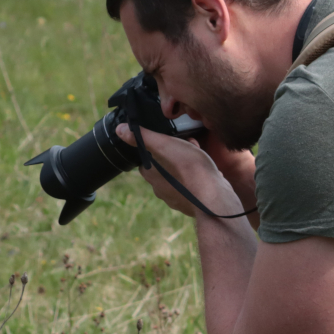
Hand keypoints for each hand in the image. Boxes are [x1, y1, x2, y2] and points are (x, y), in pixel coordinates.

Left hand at [114, 124, 245, 219]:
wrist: (213, 196)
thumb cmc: (189, 168)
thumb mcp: (165, 145)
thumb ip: (144, 137)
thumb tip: (120, 129)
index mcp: (151, 175)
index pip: (146, 160)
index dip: (156, 150)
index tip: (168, 142)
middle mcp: (160, 190)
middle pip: (163, 169)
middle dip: (172, 158)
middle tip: (186, 147)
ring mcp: (177, 199)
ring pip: (178, 179)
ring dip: (185, 168)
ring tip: (198, 157)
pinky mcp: (192, 204)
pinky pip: (192, 188)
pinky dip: (197, 179)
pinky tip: (206, 173)